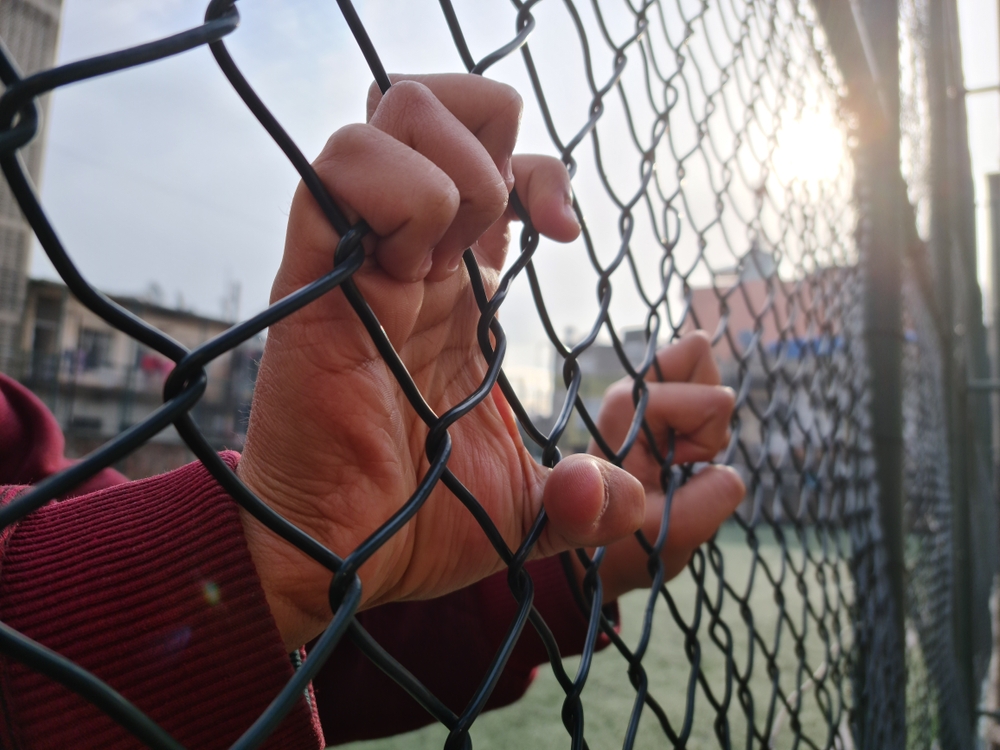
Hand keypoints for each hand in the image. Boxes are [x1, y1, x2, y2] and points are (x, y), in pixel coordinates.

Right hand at [236, 74, 645, 650]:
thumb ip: (625, 495)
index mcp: (453, 291)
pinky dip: (402, 189)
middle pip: (442, 105)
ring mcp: (360, 256)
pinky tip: (418, 257)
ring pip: (399, 111)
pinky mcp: (314, 274)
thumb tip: (726, 485)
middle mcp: (407, 256)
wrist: (336, 560)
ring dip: (460, 167)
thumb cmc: (420, 525)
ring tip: (457, 251)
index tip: (568, 237)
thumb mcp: (544, 507)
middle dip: (501, 140)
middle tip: (519, 225)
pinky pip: (345, 168)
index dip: (545, 177)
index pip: (494, 167)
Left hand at [576, 331, 744, 603]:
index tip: (676, 468)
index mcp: (624, 410)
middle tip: (677, 459)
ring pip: (703, 368)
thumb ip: (706, 502)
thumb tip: (729, 473)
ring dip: (706, 421)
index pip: (707, 401)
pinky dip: (704, 422)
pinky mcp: (655, 405)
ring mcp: (642, 396)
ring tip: (675, 459)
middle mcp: (629, 392)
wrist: (597, 551)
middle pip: (699, 359)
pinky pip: (700, 387)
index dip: (706, 442)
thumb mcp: (666, 536)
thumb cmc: (625, 545)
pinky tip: (681, 452)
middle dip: (708, 416)